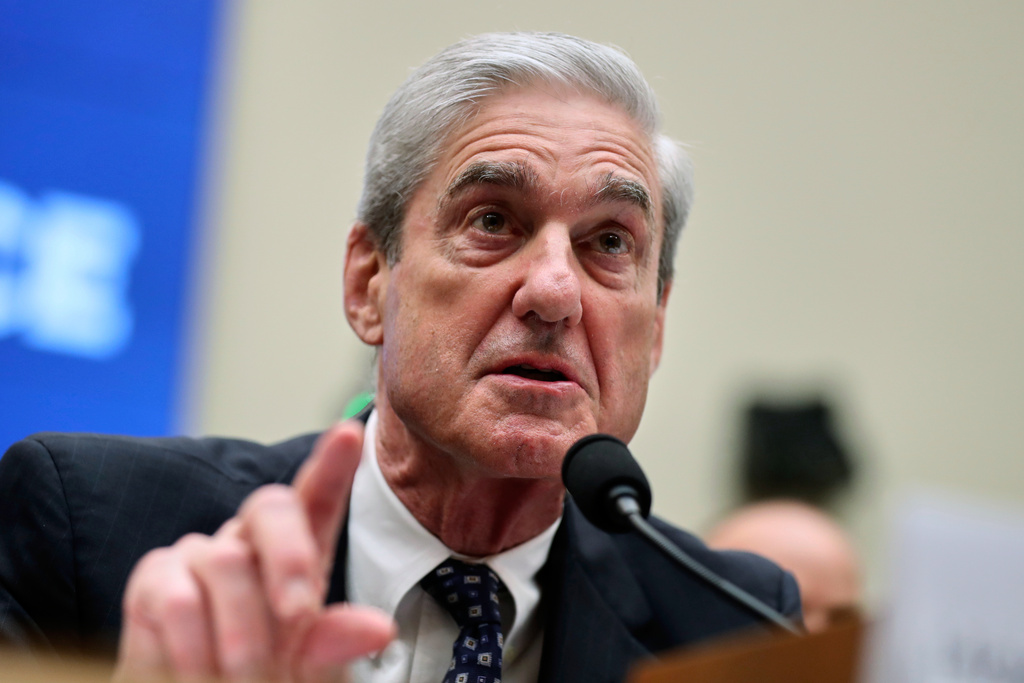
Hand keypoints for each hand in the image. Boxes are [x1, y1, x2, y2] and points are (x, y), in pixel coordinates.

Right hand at [114, 422, 395, 681]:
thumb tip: (378, 628)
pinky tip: (198, 673)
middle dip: (290, 557)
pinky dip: (195, 646)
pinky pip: (177, 598)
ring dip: (241, 632)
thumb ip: (333, 641)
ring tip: (244, 678)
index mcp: (297, 554)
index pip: (317, 498)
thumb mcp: (305, 665)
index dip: (333, 464)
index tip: (351, 432)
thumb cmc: (258, 679)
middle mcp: (248, 542)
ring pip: (226, 561)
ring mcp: (198, 555)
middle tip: (297, 617)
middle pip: (271, 507)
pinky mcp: (153, 578)